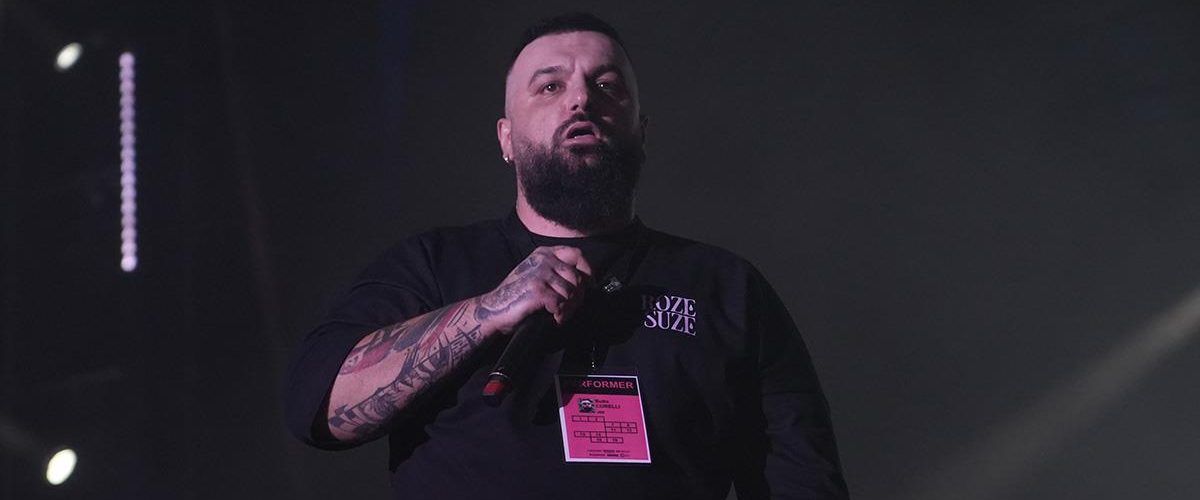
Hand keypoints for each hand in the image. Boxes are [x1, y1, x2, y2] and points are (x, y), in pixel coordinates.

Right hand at [476, 246, 592, 331]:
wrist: (492, 309)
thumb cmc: (516, 295)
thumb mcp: (536, 273)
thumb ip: (555, 271)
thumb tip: (584, 282)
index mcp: (544, 253)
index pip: (577, 255)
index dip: (588, 270)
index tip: (590, 285)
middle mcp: (543, 259)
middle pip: (577, 277)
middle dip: (578, 297)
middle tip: (570, 309)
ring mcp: (540, 274)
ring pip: (571, 292)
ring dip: (569, 308)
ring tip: (560, 315)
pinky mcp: (538, 290)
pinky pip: (561, 304)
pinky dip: (560, 315)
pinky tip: (553, 319)